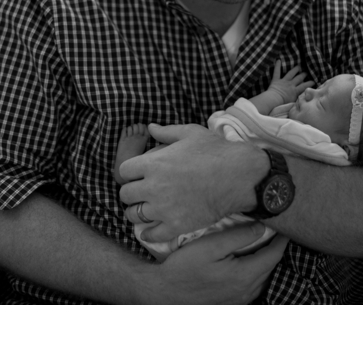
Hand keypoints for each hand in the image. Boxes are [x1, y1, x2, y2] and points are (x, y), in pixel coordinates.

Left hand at [119, 123, 267, 242]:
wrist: (239, 176)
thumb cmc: (216, 151)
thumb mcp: (190, 133)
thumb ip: (166, 132)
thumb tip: (150, 127)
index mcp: (154, 163)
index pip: (123, 171)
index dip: (129, 173)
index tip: (136, 175)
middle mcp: (154, 186)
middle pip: (125, 195)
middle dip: (130, 193)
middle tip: (139, 193)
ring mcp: (165, 208)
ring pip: (134, 216)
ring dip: (136, 213)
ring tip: (143, 211)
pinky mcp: (177, 225)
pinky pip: (153, 235)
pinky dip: (149, 234)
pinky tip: (150, 230)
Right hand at [135, 226, 289, 303]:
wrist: (164, 292)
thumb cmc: (183, 267)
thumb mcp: (209, 246)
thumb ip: (237, 236)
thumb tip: (261, 228)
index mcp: (244, 276)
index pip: (273, 255)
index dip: (282, 239)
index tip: (285, 225)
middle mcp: (246, 291)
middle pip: (271, 267)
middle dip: (276, 248)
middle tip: (276, 230)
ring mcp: (240, 300)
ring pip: (263, 278)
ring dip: (267, 261)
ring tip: (264, 243)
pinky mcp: (232, 303)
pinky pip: (253, 286)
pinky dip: (257, 272)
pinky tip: (248, 262)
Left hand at [267, 60, 313, 103]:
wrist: (274, 100)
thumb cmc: (283, 103)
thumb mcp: (293, 103)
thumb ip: (299, 99)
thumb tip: (305, 97)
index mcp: (295, 90)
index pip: (305, 86)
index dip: (310, 83)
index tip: (314, 81)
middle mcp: (290, 84)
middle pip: (299, 78)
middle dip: (303, 75)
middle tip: (306, 72)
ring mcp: (283, 81)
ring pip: (291, 73)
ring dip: (295, 69)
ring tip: (299, 66)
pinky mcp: (276, 80)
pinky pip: (277, 72)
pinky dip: (277, 66)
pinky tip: (278, 60)